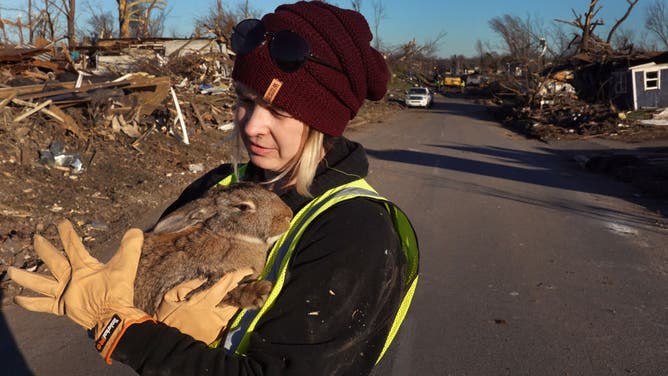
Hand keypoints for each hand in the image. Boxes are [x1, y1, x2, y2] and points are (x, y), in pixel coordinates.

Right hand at [8, 220, 152, 363]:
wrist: (113, 313)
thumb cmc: (119, 290)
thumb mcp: (126, 265)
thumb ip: (130, 247)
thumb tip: (136, 230)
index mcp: (85, 266)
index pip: (74, 246)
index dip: (68, 234)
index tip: (62, 222)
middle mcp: (73, 277)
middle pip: (55, 260)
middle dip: (45, 250)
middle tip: (36, 237)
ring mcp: (66, 291)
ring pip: (42, 282)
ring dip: (27, 277)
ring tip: (10, 269)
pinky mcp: (62, 306)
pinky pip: (42, 304)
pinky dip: (30, 302)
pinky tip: (15, 298)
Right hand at [155, 268, 255, 344]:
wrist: (168, 342)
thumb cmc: (167, 316)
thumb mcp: (170, 296)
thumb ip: (187, 285)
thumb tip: (204, 274)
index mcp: (201, 300)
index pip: (224, 284)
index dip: (237, 275)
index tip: (247, 268)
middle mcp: (213, 311)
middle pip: (233, 294)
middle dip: (243, 284)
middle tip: (252, 274)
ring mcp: (217, 322)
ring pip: (234, 306)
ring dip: (241, 295)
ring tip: (250, 286)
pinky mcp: (217, 330)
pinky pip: (230, 316)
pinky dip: (234, 307)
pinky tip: (238, 299)